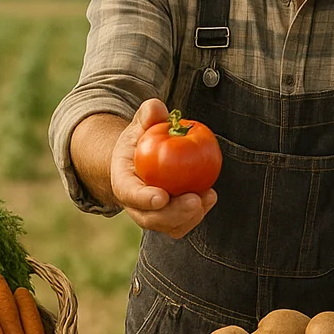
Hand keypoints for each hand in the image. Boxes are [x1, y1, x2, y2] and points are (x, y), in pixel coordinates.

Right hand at [110, 99, 217, 237]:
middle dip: (173, 214)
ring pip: (169, 225)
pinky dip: (198, 214)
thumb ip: (147, 116)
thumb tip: (156, 107)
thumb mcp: (141, 125)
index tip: (161, 197)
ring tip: (208, 197)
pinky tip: (210, 196)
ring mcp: (153, 215)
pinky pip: (183, 223)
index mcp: (123, 181)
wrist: (141, 161)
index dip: (144, 198)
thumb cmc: (140, 141)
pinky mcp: (170, 219)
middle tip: (194, 201)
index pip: (130, 193)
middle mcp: (135, 205)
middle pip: (150, 218)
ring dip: (189, 217)